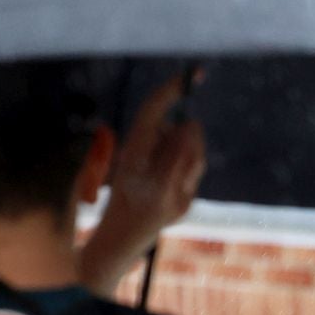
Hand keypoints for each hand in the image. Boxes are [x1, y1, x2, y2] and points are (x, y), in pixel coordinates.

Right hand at [81, 71, 207, 293]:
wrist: (119, 240)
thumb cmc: (118, 193)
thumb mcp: (122, 161)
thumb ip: (149, 139)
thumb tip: (180, 124)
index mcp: (128, 160)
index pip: (152, 115)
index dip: (170, 92)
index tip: (188, 74)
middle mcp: (151, 177)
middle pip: (184, 133)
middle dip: (181, 129)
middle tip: (162, 143)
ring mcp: (172, 194)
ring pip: (195, 152)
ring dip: (186, 147)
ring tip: (163, 164)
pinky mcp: (185, 205)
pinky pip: (196, 172)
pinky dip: (188, 167)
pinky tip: (170, 180)